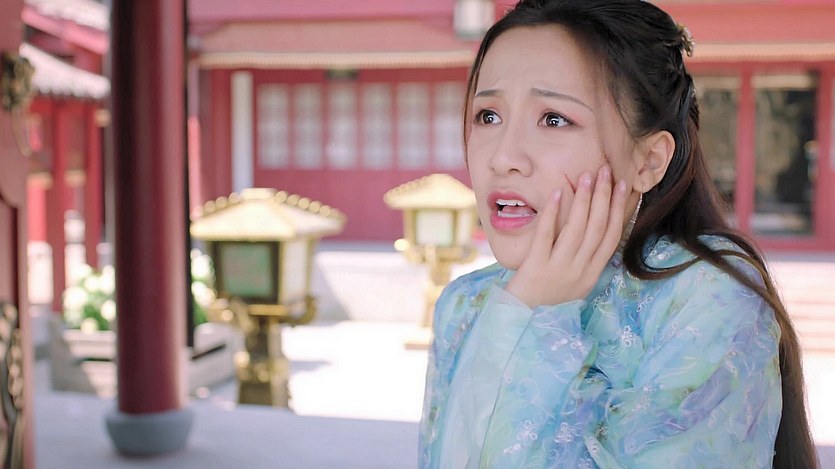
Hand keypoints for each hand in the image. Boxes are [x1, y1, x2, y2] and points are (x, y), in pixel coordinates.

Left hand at [505, 165, 628, 307]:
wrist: (520, 320)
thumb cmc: (547, 299)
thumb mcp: (575, 282)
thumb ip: (586, 260)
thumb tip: (596, 227)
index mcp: (591, 274)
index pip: (611, 237)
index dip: (619, 210)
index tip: (624, 186)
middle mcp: (578, 271)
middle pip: (596, 228)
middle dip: (604, 197)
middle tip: (606, 170)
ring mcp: (558, 269)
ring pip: (576, 230)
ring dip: (583, 200)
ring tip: (586, 176)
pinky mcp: (536, 267)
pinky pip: (546, 236)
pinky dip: (553, 214)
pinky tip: (556, 193)